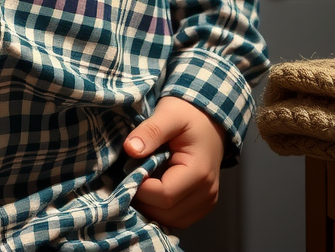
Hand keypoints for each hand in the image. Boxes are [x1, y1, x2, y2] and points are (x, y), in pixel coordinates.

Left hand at [123, 96, 226, 230]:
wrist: (208, 118)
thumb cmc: (188, 114)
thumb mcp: (168, 114)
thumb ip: (150, 131)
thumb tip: (130, 149)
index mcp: (199, 172)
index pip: (164, 195)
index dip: (140, 187)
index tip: (126, 169)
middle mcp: (207, 192)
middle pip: (167, 213)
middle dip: (143, 199)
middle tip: (128, 177)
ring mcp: (207, 201)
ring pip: (172, 221)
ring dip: (150, 208)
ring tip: (138, 183)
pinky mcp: (202, 204)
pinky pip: (178, 218)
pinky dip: (161, 211)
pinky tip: (150, 192)